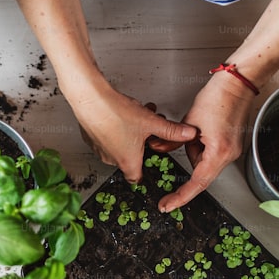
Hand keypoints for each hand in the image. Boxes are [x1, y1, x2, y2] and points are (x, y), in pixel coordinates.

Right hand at [65, 78, 195, 182]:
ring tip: (136, 117)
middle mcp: (111, 159)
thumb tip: (188, 134)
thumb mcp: (151, 122)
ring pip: (120, 146)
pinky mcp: (91, 139)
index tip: (150, 163)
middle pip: (131, 158)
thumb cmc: (115, 113)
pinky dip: (115, 129)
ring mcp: (99, 150)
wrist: (90, 100)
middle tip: (147, 130)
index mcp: (128, 161)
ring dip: (130, 134)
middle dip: (142, 143)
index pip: (138, 179)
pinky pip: (107, 138)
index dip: (146, 171)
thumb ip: (172, 130)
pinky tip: (120, 114)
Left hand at [153, 72, 255, 212]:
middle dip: (189, 159)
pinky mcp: (231, 145)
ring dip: (195, 149)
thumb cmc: (218, 97)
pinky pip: (211, 154)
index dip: (181, 196)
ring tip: (199, 126)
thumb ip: (172, 139)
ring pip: (205, 162)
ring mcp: (232, 151)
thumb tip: (159, 148)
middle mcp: (229, 155)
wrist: (237, 83)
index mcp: (219, 152)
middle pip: (201, 172)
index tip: (167, 205)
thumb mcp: (188, 121)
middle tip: (183, 148)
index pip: (197, 183)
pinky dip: (201, 146)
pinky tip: (202, 128)